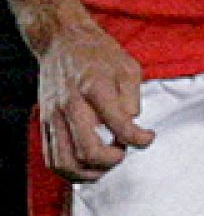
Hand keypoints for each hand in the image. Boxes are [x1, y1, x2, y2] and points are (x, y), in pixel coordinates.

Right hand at [36, 18, 153, 181]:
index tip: (148, 138)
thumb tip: (131, 125)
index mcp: (96, 87)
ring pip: (65, 161)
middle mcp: (71, 104)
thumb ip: (132, 98)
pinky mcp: (44, 122)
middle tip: (123, 152)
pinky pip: (51, 157)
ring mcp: (54, 115)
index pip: (120, 124)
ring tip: (105, 166)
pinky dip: (68, 170)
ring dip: (88, 173)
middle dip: (112, 160)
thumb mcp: (128, 67)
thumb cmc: (98, 54)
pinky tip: (85, 167)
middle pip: (88, 150)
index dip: (139, 138)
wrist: (63, 42)